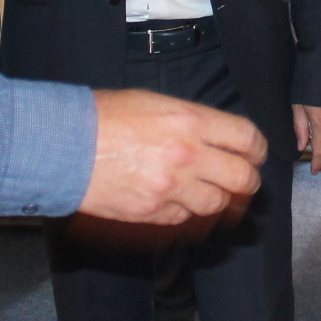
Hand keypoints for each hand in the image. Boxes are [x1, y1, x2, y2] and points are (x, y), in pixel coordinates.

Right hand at [79, 88, 264, 225]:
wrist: (64, 145)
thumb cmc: (103, 116)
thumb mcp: (155, 103)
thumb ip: (192, 121)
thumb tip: (217, 138)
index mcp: (190, 121)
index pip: (248, 140)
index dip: (256, 149)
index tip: (252, 153)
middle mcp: (188, 155)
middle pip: (244, 179)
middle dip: (247, 180)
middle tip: (241, 178)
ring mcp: (171, 188)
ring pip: (217, 204)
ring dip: (217, 198)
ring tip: (207, 189)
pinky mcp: (153, 212)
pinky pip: (185, 218)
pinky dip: (186, 211)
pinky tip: (175, 198)